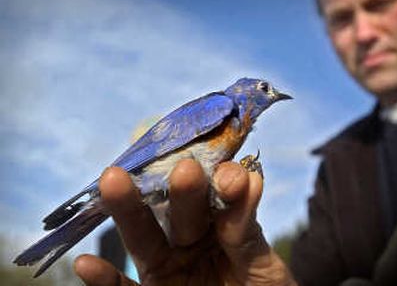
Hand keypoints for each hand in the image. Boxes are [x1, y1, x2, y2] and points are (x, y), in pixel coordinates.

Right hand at [74, 159, 295, 284]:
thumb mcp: (262, 265)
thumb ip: (247, 230)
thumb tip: (250, 178)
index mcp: (218, 226)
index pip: (215, 197)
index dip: (221, 185)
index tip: (231, 177)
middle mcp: (189, 241)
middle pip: (178, 212)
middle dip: (179, 191)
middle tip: (184, 170)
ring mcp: (167, 269)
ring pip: (144, 237)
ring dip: (128, 210)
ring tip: (112, 179)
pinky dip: (103, 280)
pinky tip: (86, 263)